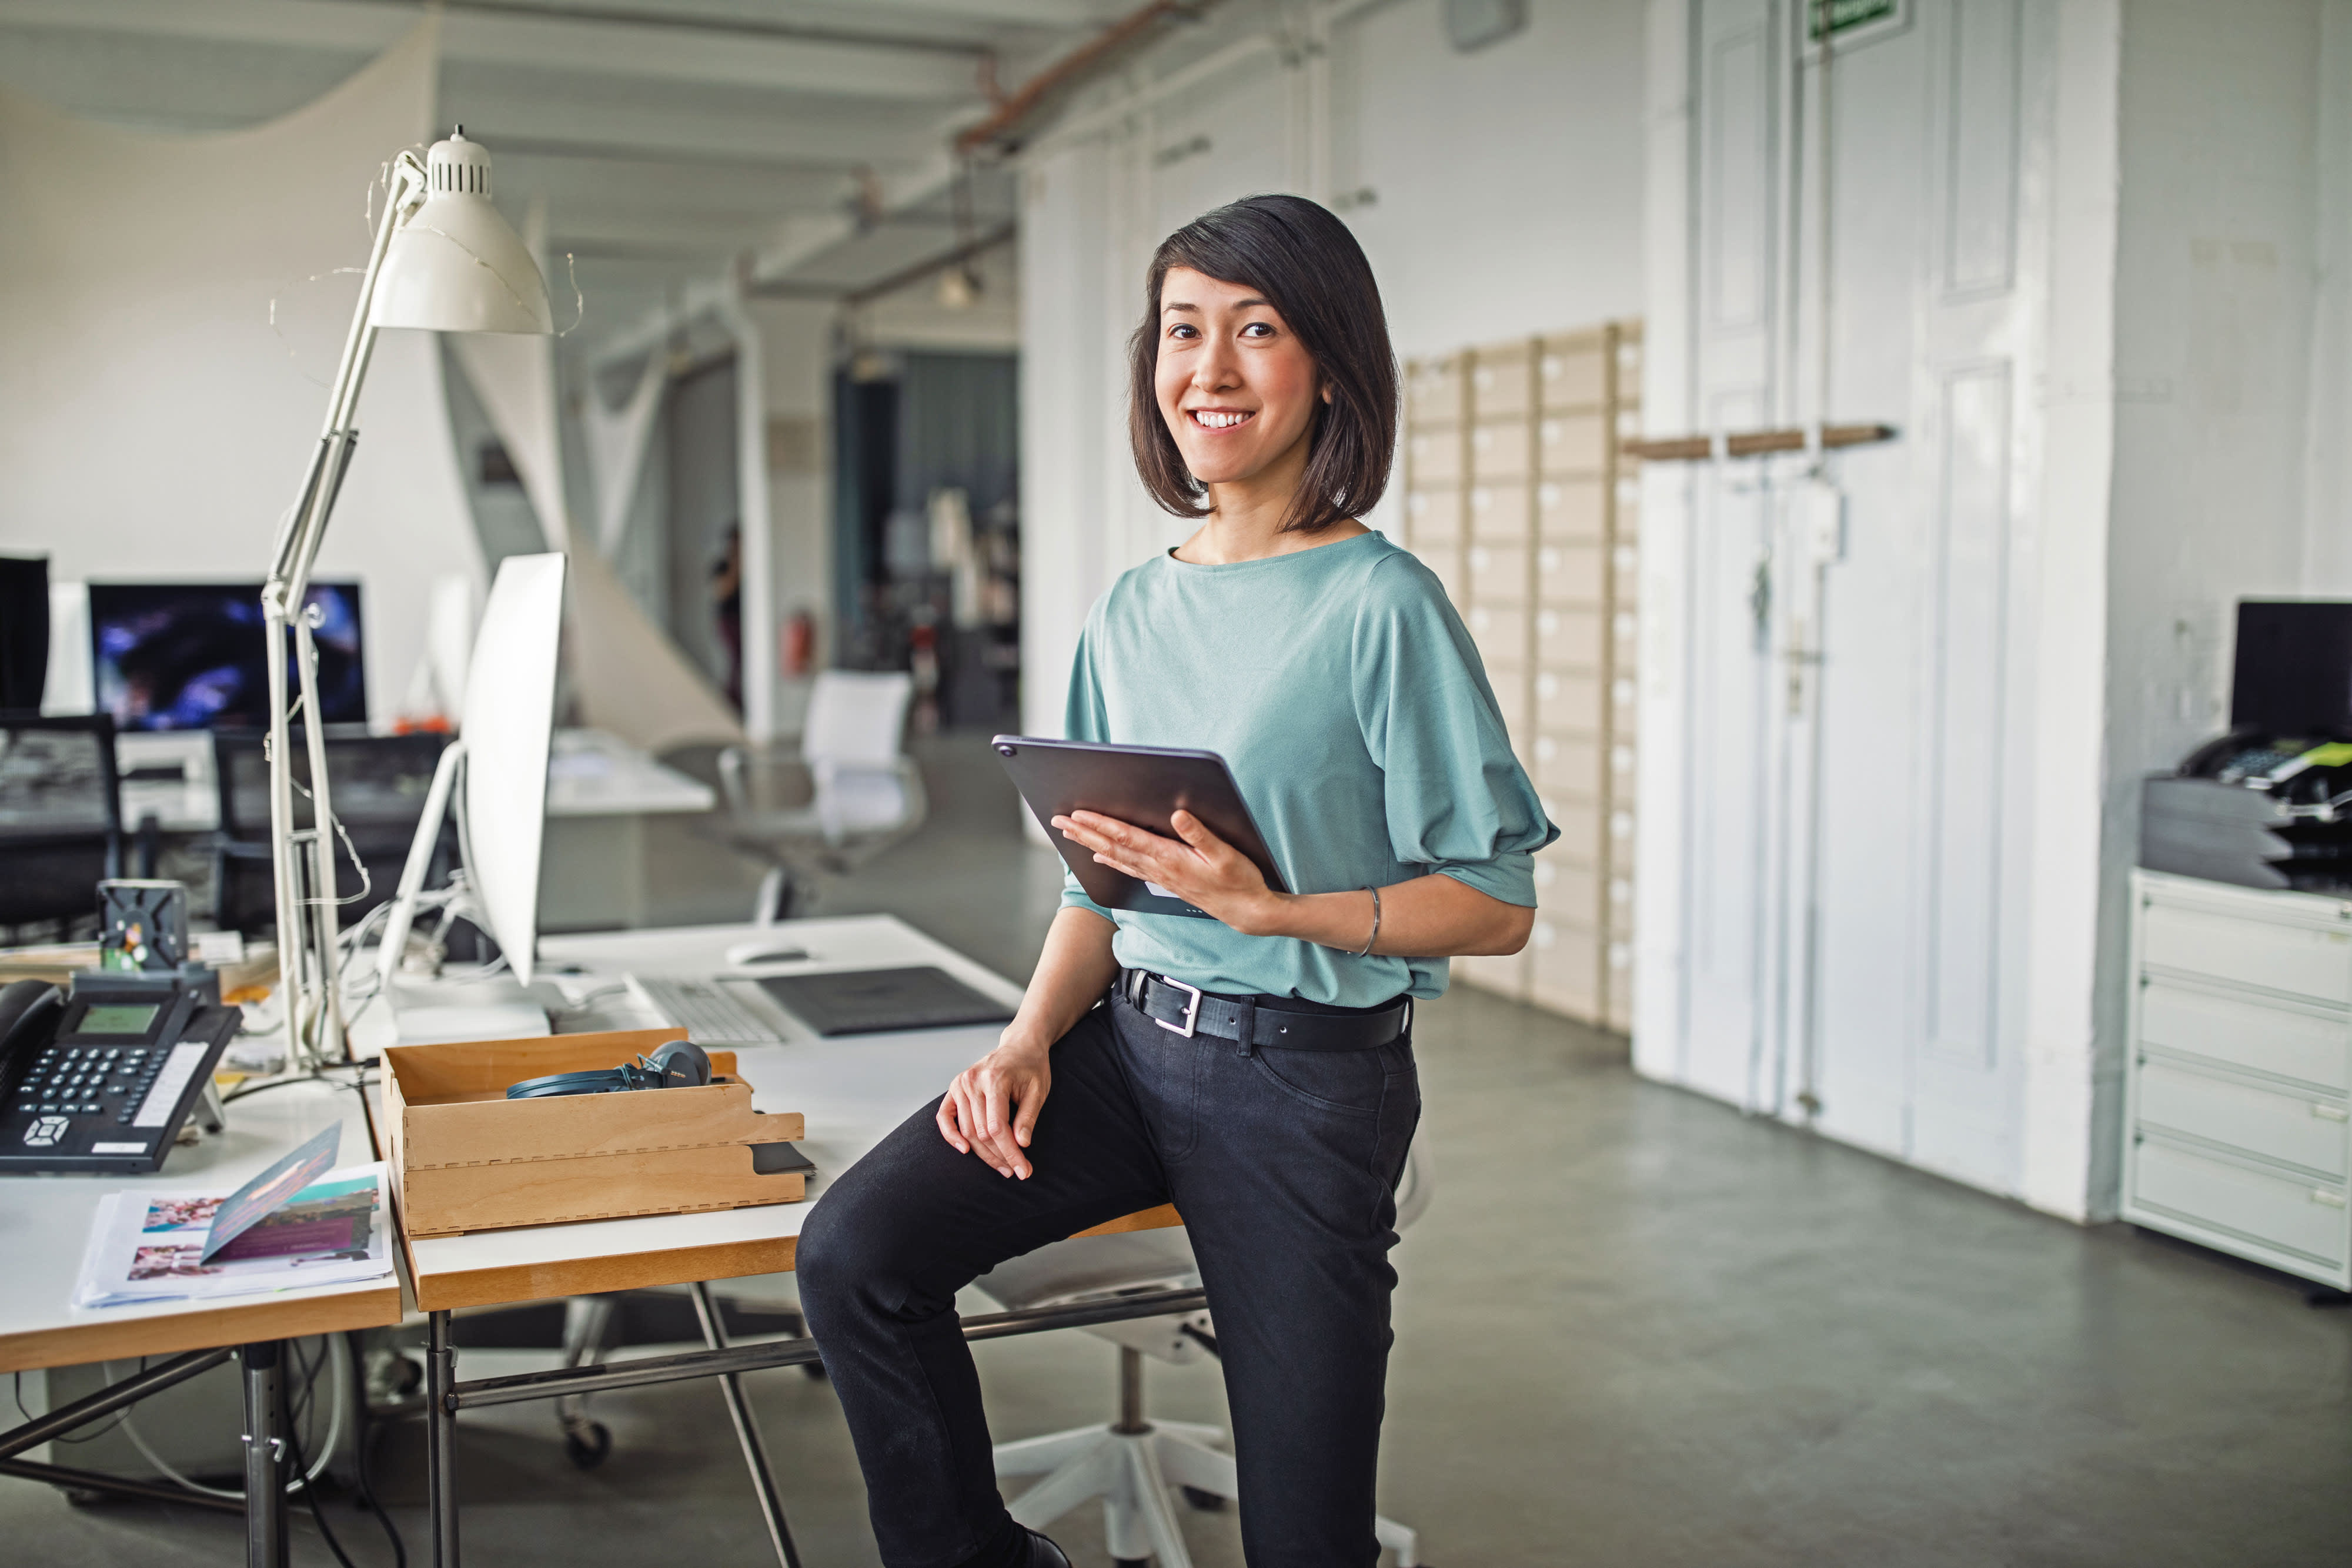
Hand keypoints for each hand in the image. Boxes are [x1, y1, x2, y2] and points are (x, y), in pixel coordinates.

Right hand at [937, 1031, 1051, 1178]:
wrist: (1020, 1046)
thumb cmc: (1032, 1068)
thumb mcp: (1039, 1091)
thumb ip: (1028, 1117)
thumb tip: (1021, 1145)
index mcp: (995, 1079)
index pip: (998, 1127)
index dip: (1010, 1153)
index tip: (1024, 1171)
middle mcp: (973, 1081)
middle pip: (981, 1133)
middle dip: (1000, 1156)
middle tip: (1016, 1171)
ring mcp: (960, 1084)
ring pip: (967, 1130)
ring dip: (984, 1154)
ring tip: (1003, 1167)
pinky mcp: (954, 1088)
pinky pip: (944, 1117)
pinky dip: (951, 1135)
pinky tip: (964, 1150)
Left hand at [1052, 809, 1283, 933]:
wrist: (1245, 910)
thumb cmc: (1238, 880)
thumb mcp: (1225, 854)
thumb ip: (1200, 835)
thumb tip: (1178, 814)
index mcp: (1169, 858)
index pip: (1127, 837)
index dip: (1101, 824)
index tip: (1079, 814)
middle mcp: (1158, 868)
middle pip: (1113, 847)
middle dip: (1085, 832)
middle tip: (1059, 822)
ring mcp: (1159, 876)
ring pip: (1116, 857)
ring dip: (1091, 843)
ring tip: (1071, 834)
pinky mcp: (1164, 880)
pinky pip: (1128, 867)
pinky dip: (1110, 859)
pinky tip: (1100, 855)